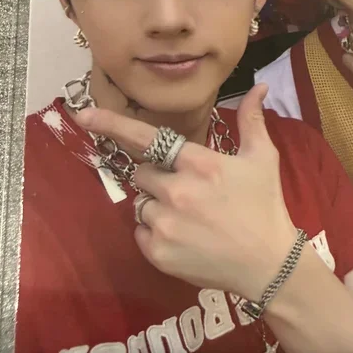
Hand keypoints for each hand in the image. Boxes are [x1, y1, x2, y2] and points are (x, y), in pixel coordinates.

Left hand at [75, 85, 297, 300]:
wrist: (269, 265)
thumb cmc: (266, 207)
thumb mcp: (262, 160)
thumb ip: (252, 121)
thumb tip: (258, 87)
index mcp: (198, 163)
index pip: (146, 139)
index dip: (112, 124)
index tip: (83, 116)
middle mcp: (176, 191)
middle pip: (143, 173)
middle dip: (160, 179)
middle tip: (190, 193)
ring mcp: (165, 224)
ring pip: (142, 205)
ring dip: (158, 208)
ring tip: (191, 220)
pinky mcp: (159, 252)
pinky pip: (141, 233)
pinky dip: (156, 235)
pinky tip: (185, 239)